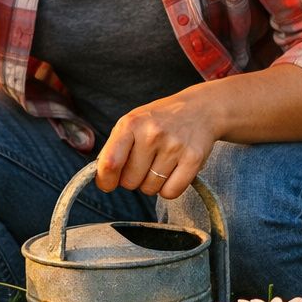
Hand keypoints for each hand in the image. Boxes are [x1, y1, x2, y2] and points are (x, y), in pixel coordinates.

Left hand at [94, 87, 221, 200]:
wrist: (200, 109)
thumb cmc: (159, 120)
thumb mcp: (131, 123)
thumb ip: (113, 148)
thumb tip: (102, 178)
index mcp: (131, 124)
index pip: (110, 162)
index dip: (105, 180)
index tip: (107, 183)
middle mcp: (152, 134)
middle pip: (130, 181)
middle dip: (132, 179)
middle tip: (143, 165)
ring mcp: (174, 146)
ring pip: (150, 189)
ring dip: (151, 184)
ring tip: (159, 164)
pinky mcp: (193, 159)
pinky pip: (171, 192)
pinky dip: (169, 189)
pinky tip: (172, 172)